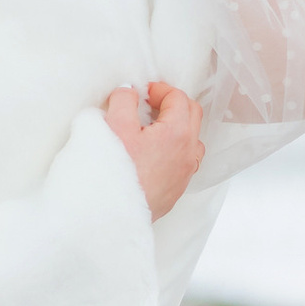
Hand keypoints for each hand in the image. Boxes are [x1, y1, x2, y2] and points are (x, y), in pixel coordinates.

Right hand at [104, 80, 203, 218]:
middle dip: (173, 104)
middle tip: (149, 104)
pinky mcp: (175, 191)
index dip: (160, 90)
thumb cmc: (114, 173)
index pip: (179, 98)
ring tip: (152, 129)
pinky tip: (153, 154)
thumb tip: (130, 92)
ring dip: (177, 128)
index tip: (143, 92)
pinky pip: (184, 162)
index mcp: (177, 133)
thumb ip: (124, 101)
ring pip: (192, 141)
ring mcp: (184, 174)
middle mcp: (187, 153)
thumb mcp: (114, 126)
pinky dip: (175, 149)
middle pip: (193, 115)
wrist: (111, 215)